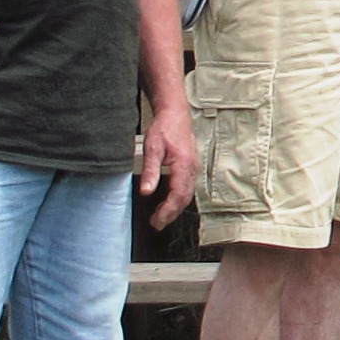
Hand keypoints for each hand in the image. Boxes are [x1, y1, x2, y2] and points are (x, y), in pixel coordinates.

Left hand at [138, 103, 197, 226]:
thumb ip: (150, 171)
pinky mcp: (190, 166)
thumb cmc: (163, 129)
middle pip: (185, 198)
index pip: (178, 195)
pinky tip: (168, 202)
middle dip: (171, 213)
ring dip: (175, 208)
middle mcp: (192, 168)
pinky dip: (178, 199)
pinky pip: (187, 187)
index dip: (167, 211)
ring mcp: (193, 168)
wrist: (175, 114)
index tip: (156, 221)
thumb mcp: (152, 148)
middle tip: (156, 224)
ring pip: (187, 194)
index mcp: (184, 165)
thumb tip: (146, 192)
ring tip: (161, 218)